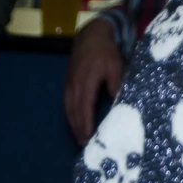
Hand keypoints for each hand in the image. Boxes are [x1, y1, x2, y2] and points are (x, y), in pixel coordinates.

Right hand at [64, 19, 123, 144]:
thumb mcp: (116, 66)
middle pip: (74, 112)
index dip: (86, 124)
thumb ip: (115, 84)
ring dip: (73, 124)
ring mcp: (69, 85)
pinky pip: (67, 103)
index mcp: (86, 83)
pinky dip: (70, 115)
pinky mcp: (68, 83)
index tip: (88, 138)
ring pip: (68, 109)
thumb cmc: (106, 52)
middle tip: (84, 145)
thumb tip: (116, 101)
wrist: (91, 36)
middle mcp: (74, 86)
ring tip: (79, 138)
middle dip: (78, 129)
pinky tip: (75, 122)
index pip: (84, 108)